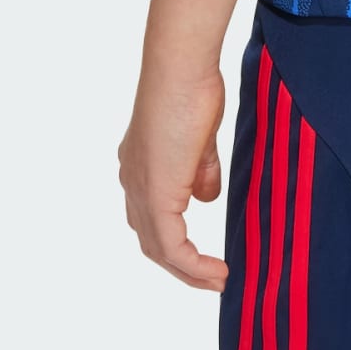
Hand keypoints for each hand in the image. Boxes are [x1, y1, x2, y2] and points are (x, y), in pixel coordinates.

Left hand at [119, 61, 228, 290]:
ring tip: (217, 281)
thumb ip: (201, 171)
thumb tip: (206, 199)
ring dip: (188, 271)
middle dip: (181, 264)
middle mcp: (133, 181)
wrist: (180, 69)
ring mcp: (141, 190)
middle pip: (151, 239)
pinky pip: (172, 247)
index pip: (151, 215)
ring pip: (158, 248)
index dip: (174, 239)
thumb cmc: (192, 87)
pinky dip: (193, 265)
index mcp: (140, 164)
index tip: (202, 252)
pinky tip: (216, 271)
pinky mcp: (157, 197)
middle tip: (211, 277)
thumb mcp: (200, 137)